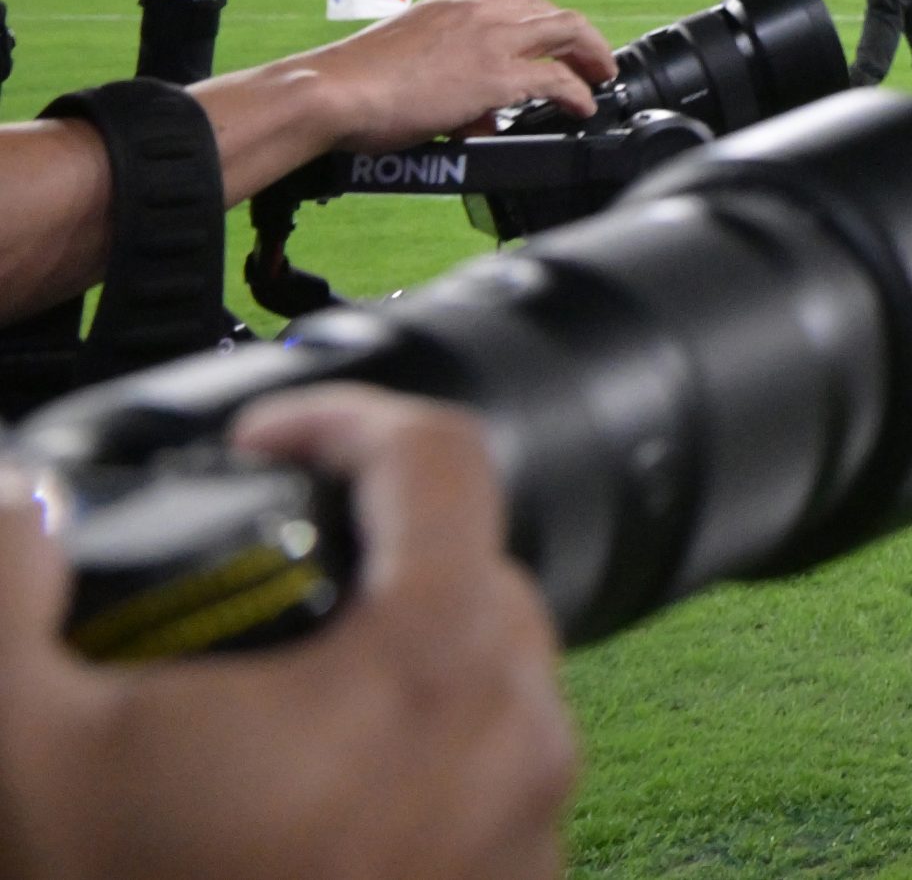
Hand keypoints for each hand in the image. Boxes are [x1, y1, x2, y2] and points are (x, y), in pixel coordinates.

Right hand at [0, 387, 577, 879]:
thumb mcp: (22, 747)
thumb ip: (12, 588)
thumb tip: (24, 509)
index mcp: (436, 662)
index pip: (440, 455)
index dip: (343, 412)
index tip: (273, 434)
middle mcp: (521, 733)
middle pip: (475, 566)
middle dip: (366, 547)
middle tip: (254, 578)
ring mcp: (533, 824)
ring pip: (492, 674)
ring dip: (392, 655)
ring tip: (267, 699)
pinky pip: (492, 774)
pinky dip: (416, 752)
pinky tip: (307, 795)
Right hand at [296, 0, 616, 152]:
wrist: (329, 92)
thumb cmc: (353, 84)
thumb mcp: (409, 62)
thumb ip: (447, 79)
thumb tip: (475, 117)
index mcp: (452, 4)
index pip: (518, 3)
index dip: (545, 26)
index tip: (556, 46)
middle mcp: (475, 11)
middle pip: (551, 12)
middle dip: (580, 37)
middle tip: (592, 61)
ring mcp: (488, 40)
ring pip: (566, 32)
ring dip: (592, 55)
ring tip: (600, 78)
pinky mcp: (493, 75)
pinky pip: (555, 78)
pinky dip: (577, 92)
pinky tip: (583, 106)